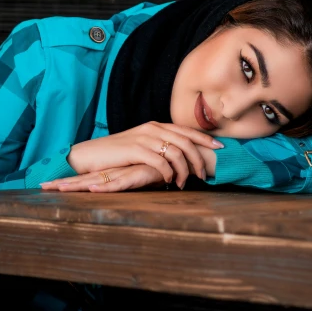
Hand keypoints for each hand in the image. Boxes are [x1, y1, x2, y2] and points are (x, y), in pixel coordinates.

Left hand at [41, 164, 164, 192]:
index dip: (68, 181)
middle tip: (40, 186)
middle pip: (84, 178)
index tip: (47, 185)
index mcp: (114, 171)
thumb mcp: (142, 177)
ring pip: (96, 180)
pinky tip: (91, 189)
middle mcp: (115, 170)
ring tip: (55, 189)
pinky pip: (118, 183)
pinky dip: (104, 187)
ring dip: (75, 185)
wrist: (180, 156)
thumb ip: (131, 180)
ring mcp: (124, 171)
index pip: (86, 176)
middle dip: (63, 183)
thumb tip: (119, 186)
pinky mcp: (136, 174)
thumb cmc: (162, 167)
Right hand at [67, 121, 223, 188]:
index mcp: (155, 126)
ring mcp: (144, 138)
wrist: (90, 155)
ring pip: (175, 152)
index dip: (204, 138)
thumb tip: (178, 160)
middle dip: (199, 158)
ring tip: (184, 183)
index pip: (186, 130)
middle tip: (205, 174)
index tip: (220, 147)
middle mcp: (152, 129)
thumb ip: (158, 148)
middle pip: (185, 140)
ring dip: (184, 170)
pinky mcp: (135, 150)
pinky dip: (168, 172)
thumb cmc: (117, 155)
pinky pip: (160, 161)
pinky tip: (169, 182)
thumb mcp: (141, 147)